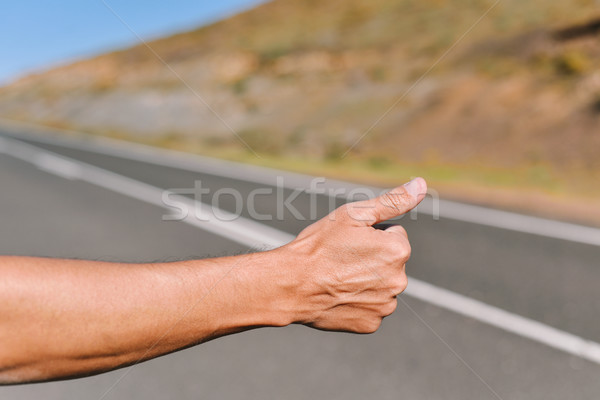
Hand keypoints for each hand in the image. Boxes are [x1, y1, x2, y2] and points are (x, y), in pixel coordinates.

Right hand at [281, 177, 426, 332]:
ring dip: (365, 281)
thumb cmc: (320, 246)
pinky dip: (358, 302)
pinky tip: (338, 296)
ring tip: (337, 278)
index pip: (393, 235)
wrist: (291, 285)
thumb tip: (422, 184)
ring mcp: (386, 305)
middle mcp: (400, 280)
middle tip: (341, 260)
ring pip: (380, 285)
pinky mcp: (372, 324)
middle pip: (389, 262)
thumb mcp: (354, 215)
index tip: (349, 242)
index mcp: (399, 250)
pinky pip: (371, 307)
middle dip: (371, 259)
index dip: (369, 235)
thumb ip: (393, 200)